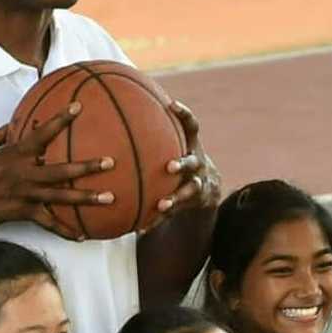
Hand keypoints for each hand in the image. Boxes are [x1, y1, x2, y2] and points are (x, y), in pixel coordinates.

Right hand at [0, 102, 114, 239]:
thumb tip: (13, 127)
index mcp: (13, 154)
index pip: (42, 134)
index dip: (60, 120)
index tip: (78, 107)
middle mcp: (23, 174)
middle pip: (62, 169)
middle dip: (88, 166)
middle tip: (111, 162)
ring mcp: (24, 195)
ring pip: (61, 197)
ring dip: (86, 198)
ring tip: (109, 197)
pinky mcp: (21, 213)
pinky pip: (48, 223)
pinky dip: (64, 230)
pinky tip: (81, 236)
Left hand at [143, 101, 220, 232]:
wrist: (207, 188)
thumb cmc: (180, 157)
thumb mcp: (177, 142)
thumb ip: (157, 128)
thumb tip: (124, 103)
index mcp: (191, 145)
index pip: (192, 126)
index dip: (184, 114)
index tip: (171, 105)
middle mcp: (197, 164)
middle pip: (193, 163)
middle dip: (183, 164)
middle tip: (171, 166)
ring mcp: (196, 185)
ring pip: (188, 193)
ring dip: (175, 198)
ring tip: (163, 205)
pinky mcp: (188, 205)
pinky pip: (171, 215)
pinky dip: (156, 221)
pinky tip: (140, 229)